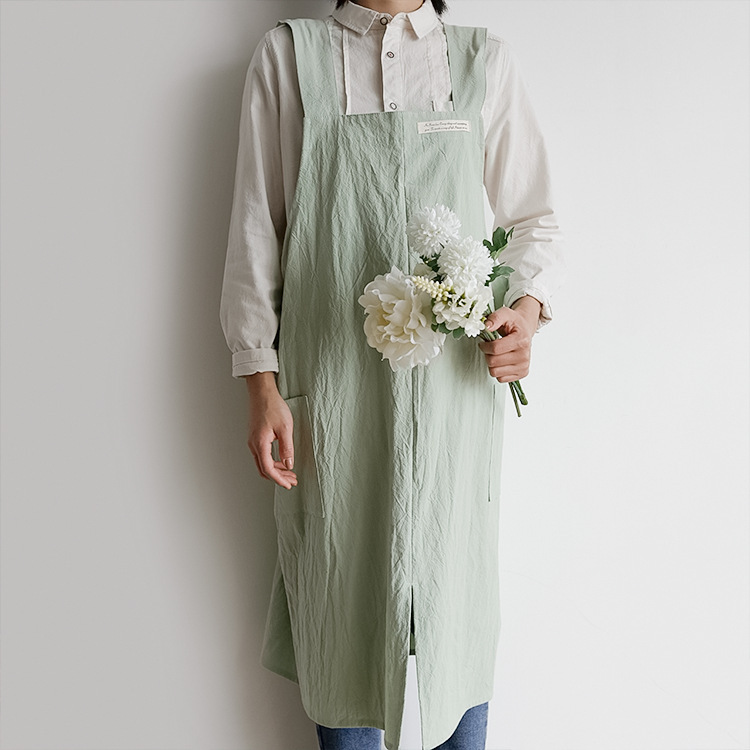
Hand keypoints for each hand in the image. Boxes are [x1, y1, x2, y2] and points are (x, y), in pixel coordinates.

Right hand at [244, 372, 297, 489]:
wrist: (262, 392)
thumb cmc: (273, 406)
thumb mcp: (285, 428)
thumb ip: (287, 448)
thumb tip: (289, 464)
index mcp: (260, 444)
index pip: (269, 469)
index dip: (279, 479)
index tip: (289, 484)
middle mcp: (253, 444)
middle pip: (264, 469)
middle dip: (279, 477)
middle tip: (292, 480)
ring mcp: (253, 441)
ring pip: (263, 463)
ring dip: (276, 470)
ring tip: (290, 472)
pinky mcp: (255, 437)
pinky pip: (262, 455)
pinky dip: (272, 462)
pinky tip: (282, 460)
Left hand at [477, 296, 540, 382]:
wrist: (525, 330)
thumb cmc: (514, 323)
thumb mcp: (505, 314)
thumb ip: (494, 318)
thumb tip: (486, 326)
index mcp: (521, 340)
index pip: (495, 349)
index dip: (484, 346)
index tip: (483, 343)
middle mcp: (524, 355)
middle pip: (493, 362)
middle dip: (487, 354)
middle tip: (490, 348)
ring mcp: (524, 366)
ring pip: (495, 372)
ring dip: (491, 363)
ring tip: (496, 354)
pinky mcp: (522, 373)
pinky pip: (501, 379)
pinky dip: (498, 370)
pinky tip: (501, 361)